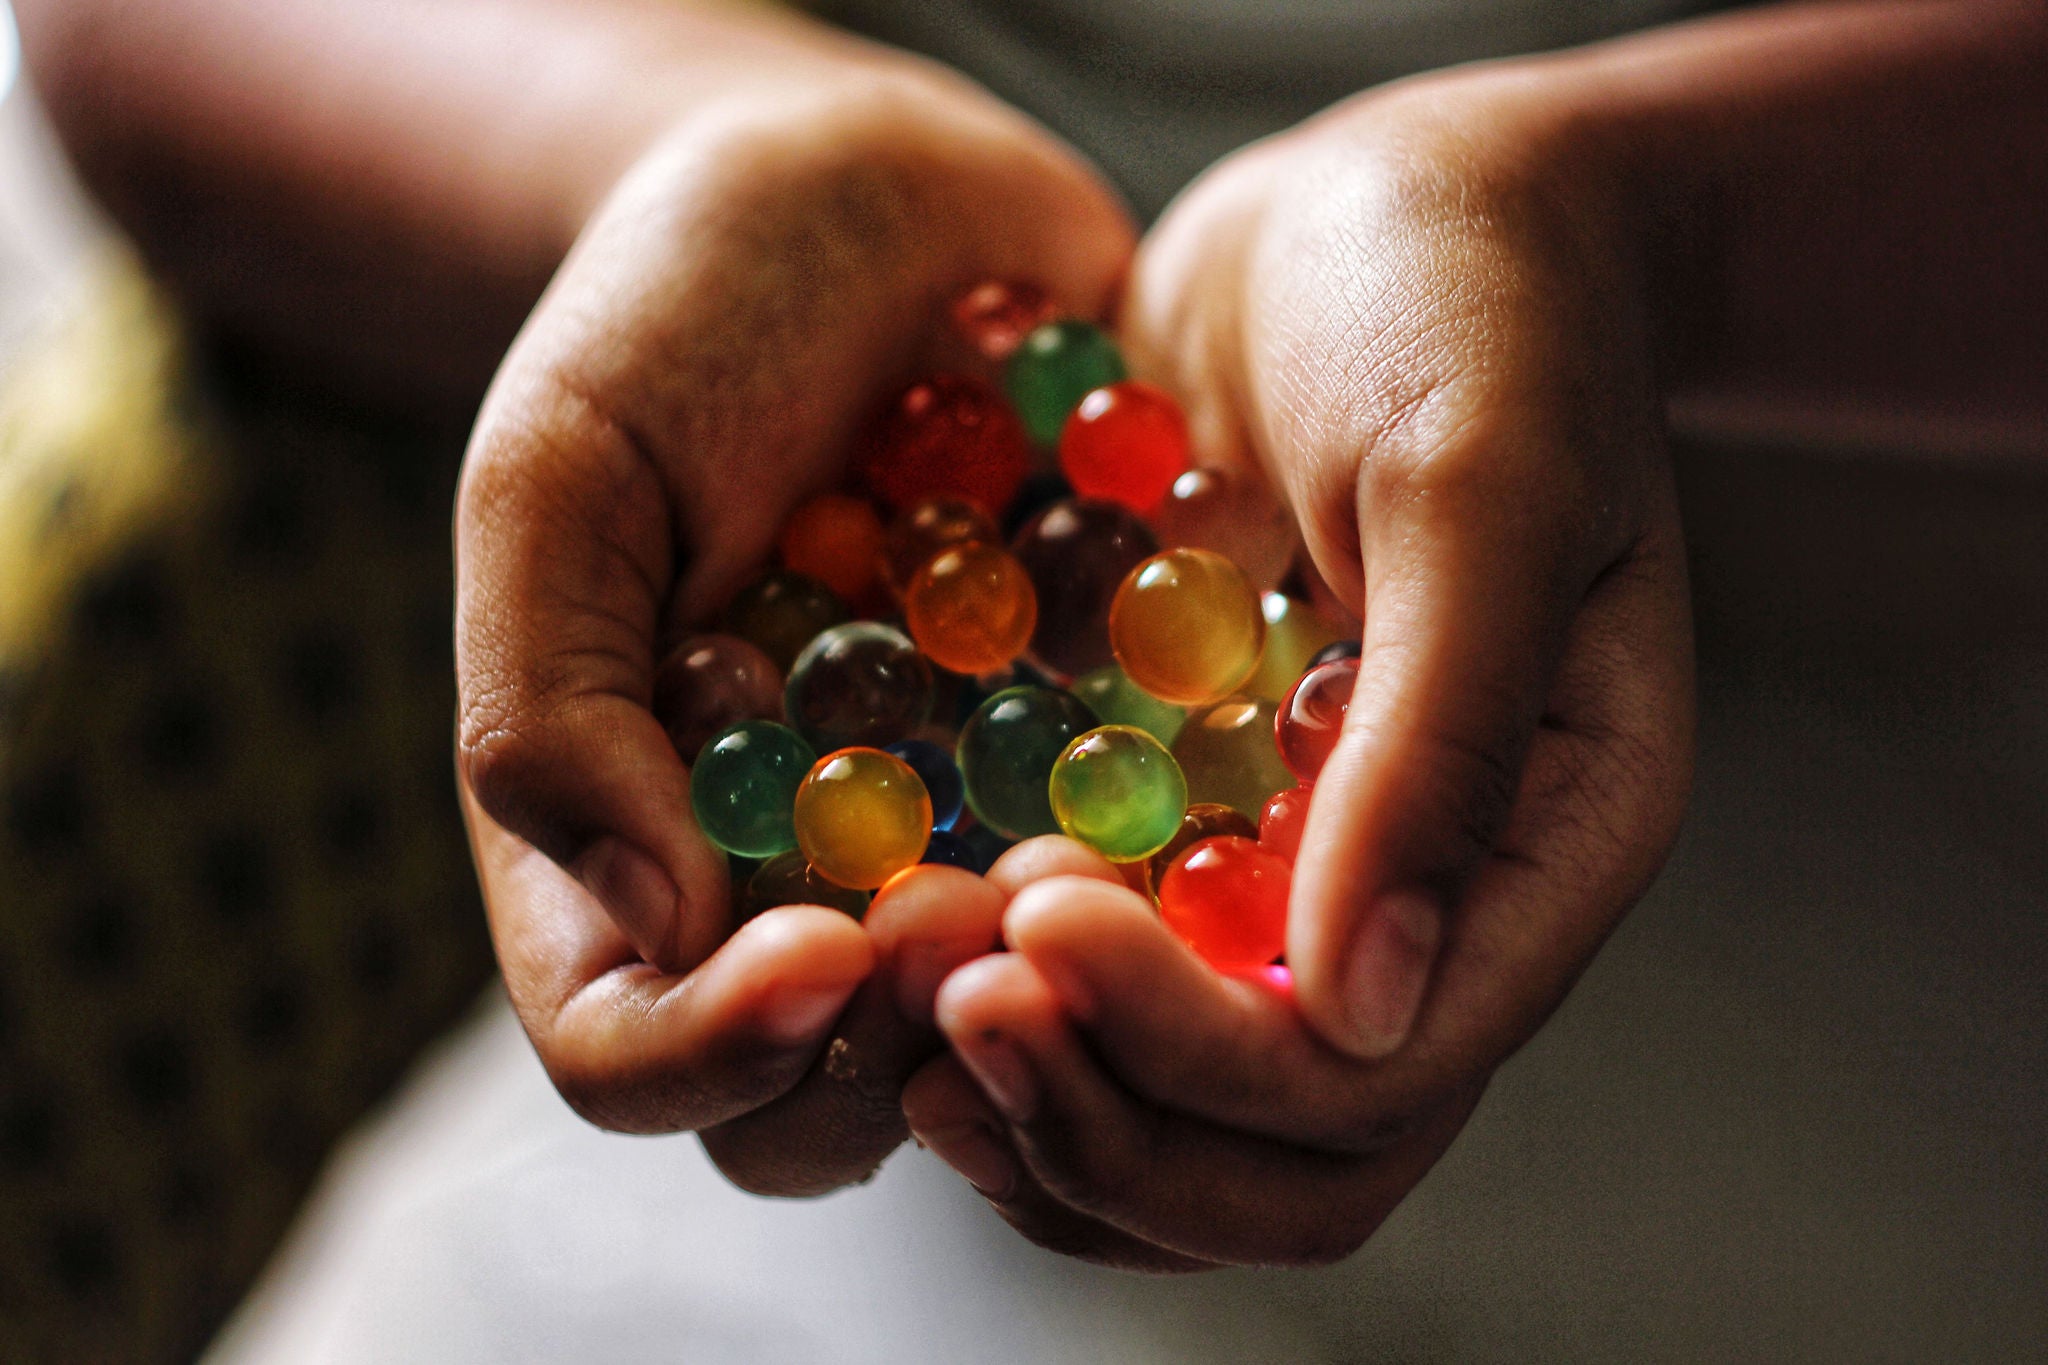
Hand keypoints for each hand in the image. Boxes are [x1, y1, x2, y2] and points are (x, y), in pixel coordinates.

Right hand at [454, 60, 1131, 1191]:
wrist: (876, 209)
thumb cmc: (679, 319)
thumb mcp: (566, 474)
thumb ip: (555, 704)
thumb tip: (654, 925)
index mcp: (625, 843)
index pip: (631, 1055)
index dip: (717, 1054)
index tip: (823, 946)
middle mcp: (789, 878)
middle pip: (830, 1089)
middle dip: (906, 1038)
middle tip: (975, 914)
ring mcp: (948, 838)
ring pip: (999, 1024)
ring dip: (1052, 987)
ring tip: (1087, 854)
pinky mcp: (1085, 769)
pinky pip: (1144, 885)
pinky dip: (1179, 871)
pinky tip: (1206, 781)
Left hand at [908, 68, 1692, 1265]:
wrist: (1382, 216)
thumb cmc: (1470, 305)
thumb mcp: (1477, 485)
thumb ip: (1442, 740)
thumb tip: (1360, 1008)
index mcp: (1544, 850)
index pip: (1375, 1074)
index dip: (1196, 1050)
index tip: (1038, 919)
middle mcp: (1431, 903)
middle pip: (1279, 1158)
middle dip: (1101, 1112)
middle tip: (940, 999)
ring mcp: (1306, 882)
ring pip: (1179, 1118)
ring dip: (1033, 1096)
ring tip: (898, 990)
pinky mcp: (1198, 829)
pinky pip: (1103, 997)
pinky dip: (1005, 1008)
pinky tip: (899, 931)